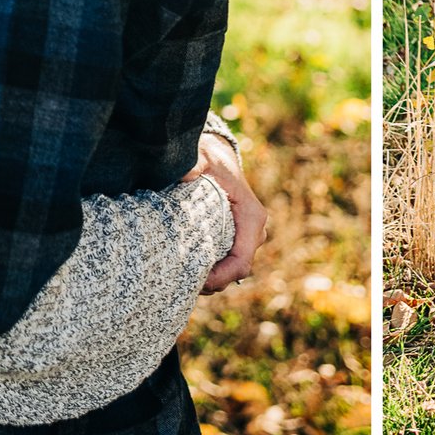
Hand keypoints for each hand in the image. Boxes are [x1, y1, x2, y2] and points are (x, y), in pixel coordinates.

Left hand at [188, 131, 266, 292]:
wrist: (217, 152)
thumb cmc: (210, 156)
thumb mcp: (201, 156)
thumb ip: (193, 165)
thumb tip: (185, 173)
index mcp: (251, 216)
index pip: (241, 262)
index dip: (219, 278)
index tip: (194, 281)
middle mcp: (254, 230)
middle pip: (236, 271)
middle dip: (211, 282)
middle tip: (181, 281)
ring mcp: (246, 236)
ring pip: (231, 270)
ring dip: (210, 277)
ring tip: (181, 275)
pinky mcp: (236, 238)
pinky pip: (226, 262)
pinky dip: (209, 269)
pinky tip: (187, 266)